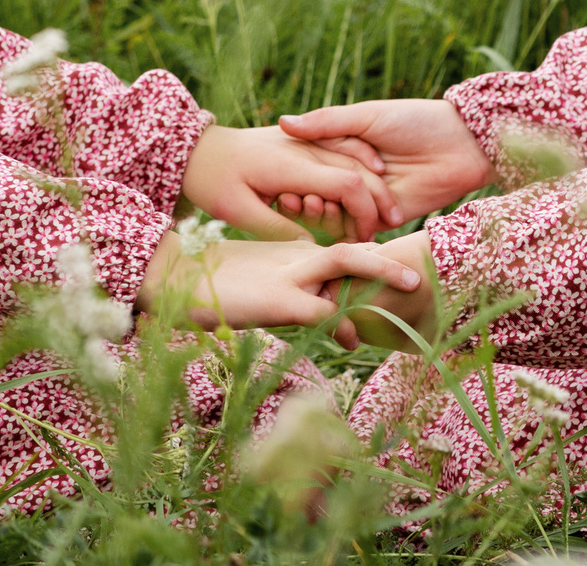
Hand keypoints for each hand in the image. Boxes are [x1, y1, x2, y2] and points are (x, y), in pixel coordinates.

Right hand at [138, 231, 424, 350]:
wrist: (168, 279)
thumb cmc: (206, 285)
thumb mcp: (253, 288)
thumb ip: (285, 297)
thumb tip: (311, 317)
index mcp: (290, 254)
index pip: (339, 252)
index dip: (369, 261)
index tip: (396, 276)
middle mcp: (293, 257)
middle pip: (349, 249)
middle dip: (385, 258)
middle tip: (418, 273)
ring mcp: (286, 274)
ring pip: (343, 262)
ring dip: (378, 271)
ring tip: (411, 284)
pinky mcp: (277, 299)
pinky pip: (320, 308)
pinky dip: (342, 320)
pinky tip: (355, 337)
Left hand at [180, 123, 400, 242]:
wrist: (194, 146)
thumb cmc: (212, 181)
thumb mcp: (239, 212)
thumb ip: (279, 229)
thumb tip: (314, 248)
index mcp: (290, 166)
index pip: (346, 184)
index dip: (364, 211)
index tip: (367, 237)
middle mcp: (303, 147)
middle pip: (357, 169)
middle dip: (379, 199)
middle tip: (389, 228)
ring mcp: (303, 140)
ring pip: (352, 156)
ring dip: (373, 182)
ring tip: (384, 212)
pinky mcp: (301, 139)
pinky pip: (340, 146)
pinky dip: (360, 164)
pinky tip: (369, 181)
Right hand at [277, 99, 491, 222]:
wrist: (462, 145)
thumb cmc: (415, 120)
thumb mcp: (367, 116)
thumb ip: (327, 123)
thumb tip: (283, 122)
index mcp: (343, 149)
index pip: (309, 166)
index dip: (292, 174)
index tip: (278, 180)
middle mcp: (352, 176)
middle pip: (318, 193)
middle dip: (304, 197)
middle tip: (292, 199)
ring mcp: (369, 199)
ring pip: (336, 214)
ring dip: (322, 215)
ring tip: (312, 207)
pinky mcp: (387, 219)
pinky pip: (362, 229)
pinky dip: (347, 230)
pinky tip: (335, 225)